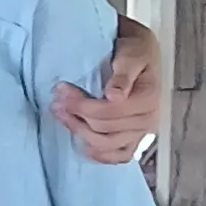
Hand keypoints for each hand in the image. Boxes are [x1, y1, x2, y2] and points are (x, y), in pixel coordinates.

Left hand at [53, 14, 158, 165]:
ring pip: (107, 144)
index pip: (111, 111)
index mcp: (149, 98)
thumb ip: (123, 74)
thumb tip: (115, 96)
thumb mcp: (131, 54)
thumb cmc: (135, 50)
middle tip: (56, 100)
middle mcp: (149, 119)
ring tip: (62, 116)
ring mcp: (142, 132)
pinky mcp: (135, 138)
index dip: (83, 105)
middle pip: (105, 128)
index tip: (62, 91)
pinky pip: (120, 155)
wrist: (141, 52)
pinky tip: (84, 147)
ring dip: (81, 133)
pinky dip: (102, 155)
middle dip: (77, 116)